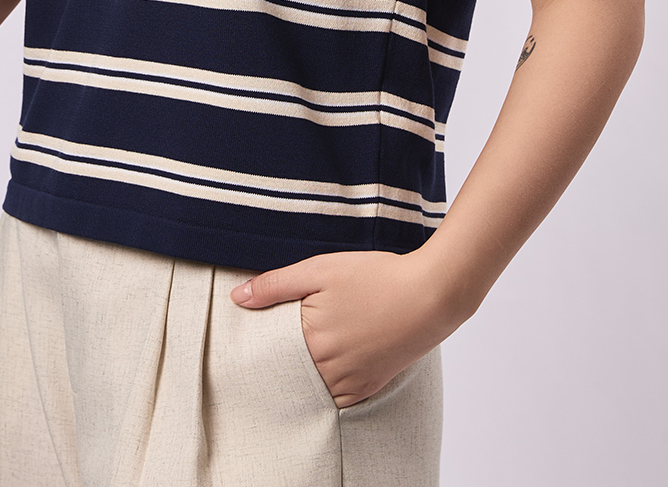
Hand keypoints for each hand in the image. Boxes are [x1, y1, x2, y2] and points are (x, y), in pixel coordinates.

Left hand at [230, 246, 465, 406]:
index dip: (264, 339)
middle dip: (283, 358)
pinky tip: (331, 362)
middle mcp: (327, 369)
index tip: (260, 331)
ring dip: (306, 372)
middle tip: (289, 337)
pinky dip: (328, 384)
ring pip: (312, 387)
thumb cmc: (375, 276)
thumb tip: (236, 298)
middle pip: (290, 371)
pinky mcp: (368, 389)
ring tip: (314, 344)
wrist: (430, 295)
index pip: (270, 352)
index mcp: (311, 340)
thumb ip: (275, 284)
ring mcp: (350, 382)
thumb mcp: (320, 269)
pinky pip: (336, 397)